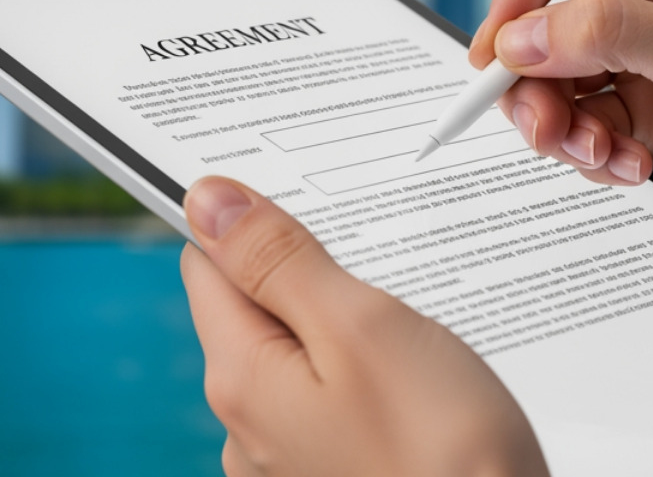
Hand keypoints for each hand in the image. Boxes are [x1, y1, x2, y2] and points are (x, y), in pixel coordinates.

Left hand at [180, 176, 549, 476]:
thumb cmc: (445, 452)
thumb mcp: (360, 326)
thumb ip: (279, 260)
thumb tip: (209, 202)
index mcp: (240, 378)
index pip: (208, 263)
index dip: (252, 221)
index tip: (305, 204)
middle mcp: (248, 425)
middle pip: (255, 305)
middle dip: (311, 273)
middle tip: (381, 273)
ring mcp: (291, 454)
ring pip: (301, 350)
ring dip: (346, 324)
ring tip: (409, 331)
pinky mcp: (335, 467)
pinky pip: (332, 394)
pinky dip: (366, 370)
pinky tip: (414, 376)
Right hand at [470, 0, 652, 266]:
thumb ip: (608, 34)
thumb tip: (517, 40)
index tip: (502, 49)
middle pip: (544, 11)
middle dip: (532, 71)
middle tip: (539, 122)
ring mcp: (648, 54)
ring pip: (550, 73)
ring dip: (558, 120)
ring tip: (598, 153)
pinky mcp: (646, 112)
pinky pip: (578, 123)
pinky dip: (588, 151)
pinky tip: (632, 168)